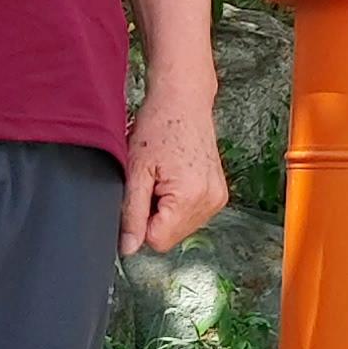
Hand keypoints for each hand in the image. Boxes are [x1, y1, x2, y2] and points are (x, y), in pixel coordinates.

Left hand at [121, 79, 227, 257]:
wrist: (183, 101)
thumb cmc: (158, 126)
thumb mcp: (136, 170)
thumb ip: (131, 213)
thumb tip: (128, 247)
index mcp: (190, 197)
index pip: (157, 240)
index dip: (140, 223)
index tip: (140, 194)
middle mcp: (210, 202)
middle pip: (170, 236)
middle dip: (154, 216)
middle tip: (151, 182)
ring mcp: (218, 198)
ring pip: (180, 228)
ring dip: (166, 211)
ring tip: (163, 177)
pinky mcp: (219, 193)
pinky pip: (191, 216)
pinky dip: (178, 204)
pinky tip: (175, 178)